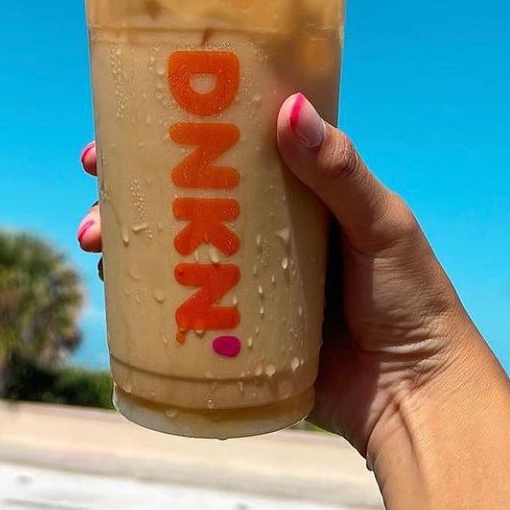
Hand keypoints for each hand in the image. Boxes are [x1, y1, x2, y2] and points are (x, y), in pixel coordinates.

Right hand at [76, 92, 482, 462]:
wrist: (417, 402)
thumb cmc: (411, 299)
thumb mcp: (380, 224)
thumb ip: (338, 170)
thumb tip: (288, 108)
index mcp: (299, 188)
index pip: (230, 142)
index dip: (179, 124)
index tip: (129, 111)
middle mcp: (265, 227)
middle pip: (185, 191)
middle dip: (130, 180)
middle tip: (93, 175)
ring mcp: (245, 278)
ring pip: (171, 243)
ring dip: (122, 234)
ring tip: (92, 238)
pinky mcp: (233, 332)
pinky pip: (176, 303)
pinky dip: (137, 291)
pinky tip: (108, 284)